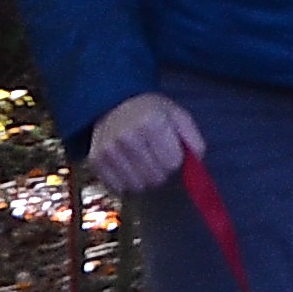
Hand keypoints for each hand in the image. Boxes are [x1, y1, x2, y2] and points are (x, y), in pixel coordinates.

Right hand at [87, 92, 202, 195]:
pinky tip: (128, 167)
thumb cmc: (151, 112)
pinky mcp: (95, 161)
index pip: (173, 163)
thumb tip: (197, 162)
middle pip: (156, 177)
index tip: (171, 152)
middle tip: (157, 158)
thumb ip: (193, 138)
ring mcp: (109, 150)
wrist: (114, 104)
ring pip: (138, 186)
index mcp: (152, 122)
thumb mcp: (178, 115)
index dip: (176, 160)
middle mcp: (127, 136)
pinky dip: (127, 182)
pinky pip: (119, 188)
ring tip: (143, 163)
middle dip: (162, 171)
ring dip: (144, 179)